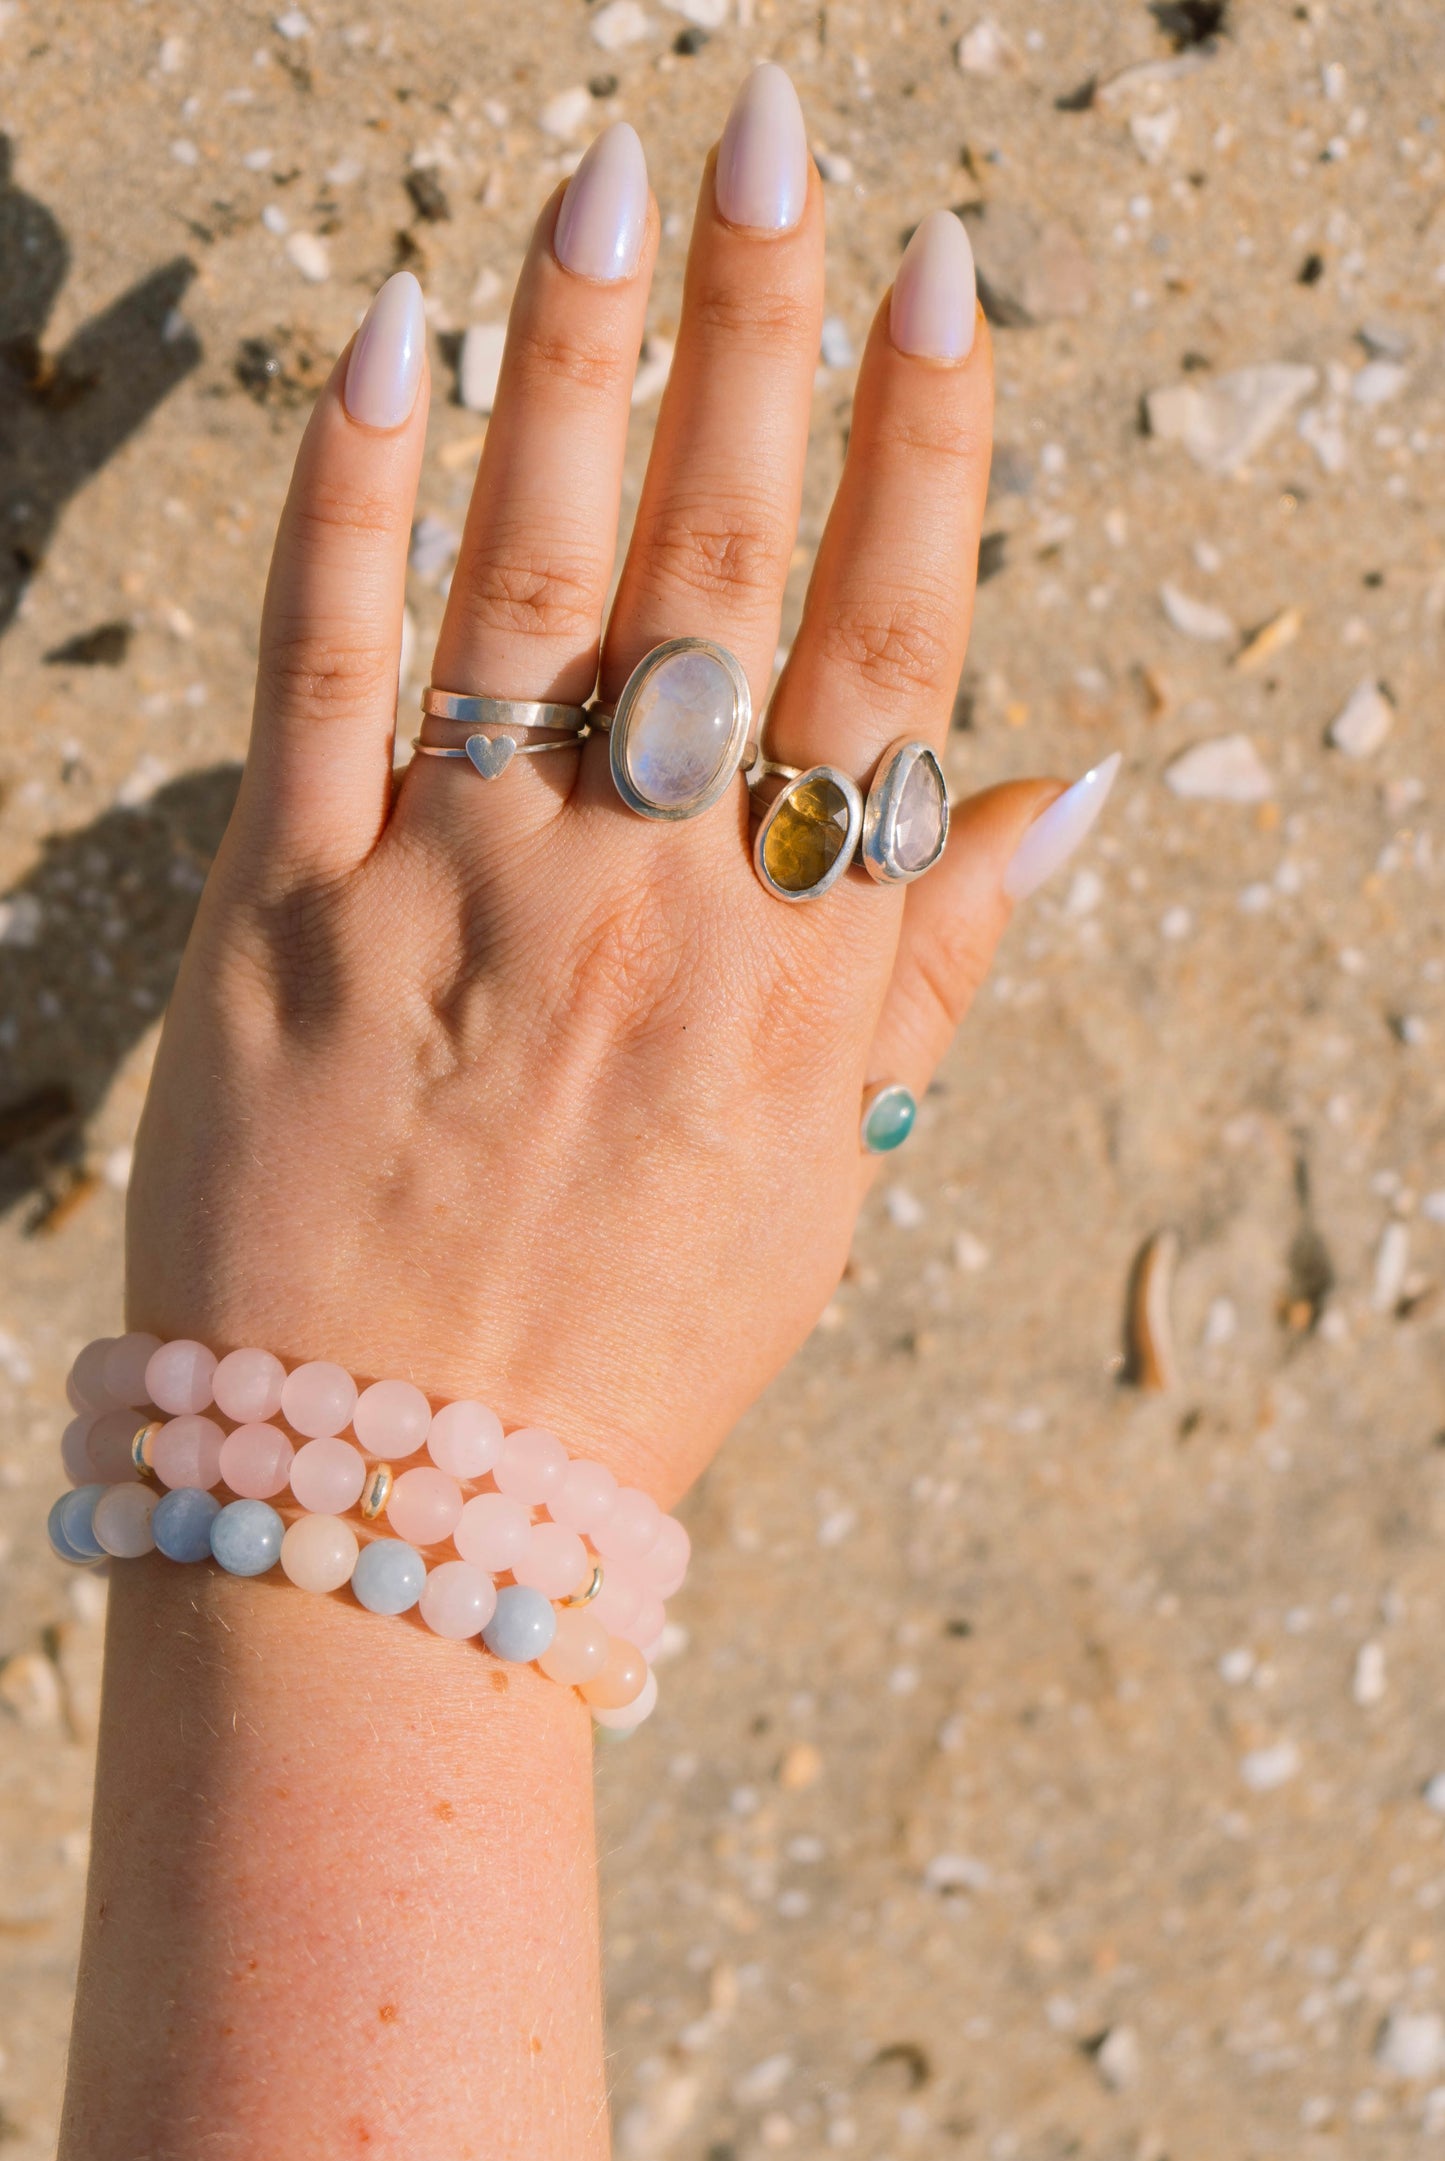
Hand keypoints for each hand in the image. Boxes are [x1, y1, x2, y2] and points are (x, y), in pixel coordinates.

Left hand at [126, 67, 1112, 1504]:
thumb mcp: (822, 1178)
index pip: (885, 656)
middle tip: (778, 139)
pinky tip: (389, 344)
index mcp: (793, 971)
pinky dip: (354, 500)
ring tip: (611, 184)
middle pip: (724, 572)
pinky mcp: (283, 914)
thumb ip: (930, 973)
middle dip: (764, 336)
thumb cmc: (632, 1347)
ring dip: (580, 369)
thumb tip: (1068, 785)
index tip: (946, 281)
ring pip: (532, 578)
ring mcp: (458, 895)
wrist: (398, 1500)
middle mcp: (644, 903)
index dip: (922, 453)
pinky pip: (323, 669)